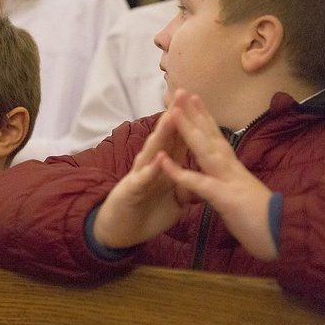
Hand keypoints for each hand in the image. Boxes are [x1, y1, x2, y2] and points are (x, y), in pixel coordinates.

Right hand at [93, 106, 191, 248]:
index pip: (178, 138)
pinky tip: (159, 156)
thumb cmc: (146, 212)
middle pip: (165, 137)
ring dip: (162, 134)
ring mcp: (140, 175)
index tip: (198, 100)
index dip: (188, 120)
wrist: (121, 232)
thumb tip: (203, 178)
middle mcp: (151, 165)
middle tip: (182, 93)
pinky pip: (143, 178)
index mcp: (165, 166)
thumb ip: (186, 186)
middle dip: (174, 115)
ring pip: (153, 151)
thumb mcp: (174, 200)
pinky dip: (152, 168)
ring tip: (171, 115)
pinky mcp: (132, 190)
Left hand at [159, 90, 276, 259]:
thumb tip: (227, 180)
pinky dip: (180, 173)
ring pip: (206, 150)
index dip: (206, 120)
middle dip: (196, 114)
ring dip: (189, 131)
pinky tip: (164, 161)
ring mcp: (230, 181)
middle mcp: (233, 170)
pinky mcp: (225, 199)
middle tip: (181, 92)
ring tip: (174, 112)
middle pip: (211, 136)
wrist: (287, 238)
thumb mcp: (244, 200)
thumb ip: (233, 186)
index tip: (194, 100)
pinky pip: (199, 184)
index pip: (218, 139)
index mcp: (236, 170)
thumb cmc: (268, 223)